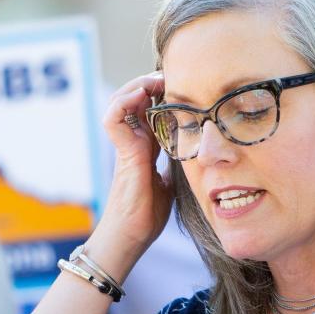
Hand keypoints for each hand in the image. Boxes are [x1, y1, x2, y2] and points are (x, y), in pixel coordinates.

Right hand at [93, 72, 173, 270]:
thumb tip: (200, 155)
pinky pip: (114, 117)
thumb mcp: (173, 183)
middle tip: (172, 77)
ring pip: (121, 101)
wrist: (132, 237)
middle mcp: (135, 140)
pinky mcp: (123, 152)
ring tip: (157, 80)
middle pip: (135, 98)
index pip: (152, 109)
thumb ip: (179, 165)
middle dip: (151, 82)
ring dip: (137, 85)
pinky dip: (124, 101)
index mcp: (147, 146)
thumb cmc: (148, 216)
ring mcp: (126, 144)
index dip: (164, 94)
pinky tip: (143, 96)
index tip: (185, 86)